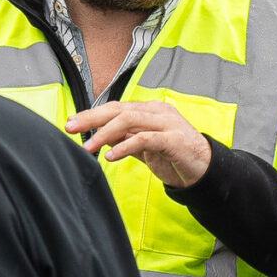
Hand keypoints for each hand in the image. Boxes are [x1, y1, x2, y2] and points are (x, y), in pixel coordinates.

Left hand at [66, 99, 214, 189]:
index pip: (115, 107)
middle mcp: (157, 112)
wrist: (205, 169)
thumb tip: (100, 137)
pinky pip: (144, 139)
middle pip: (118, 109)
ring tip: (88, 147)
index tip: (72, 123)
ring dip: (104, 133)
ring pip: (129, 120)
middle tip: (71, 128)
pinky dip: (124, 146)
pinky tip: (110, 156)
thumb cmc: (175, 157)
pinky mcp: (173, 140)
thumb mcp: (144, 147)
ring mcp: (167, 123)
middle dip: (92, 118)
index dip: (92, 114)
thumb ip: (124, 140)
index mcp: (150, 111)